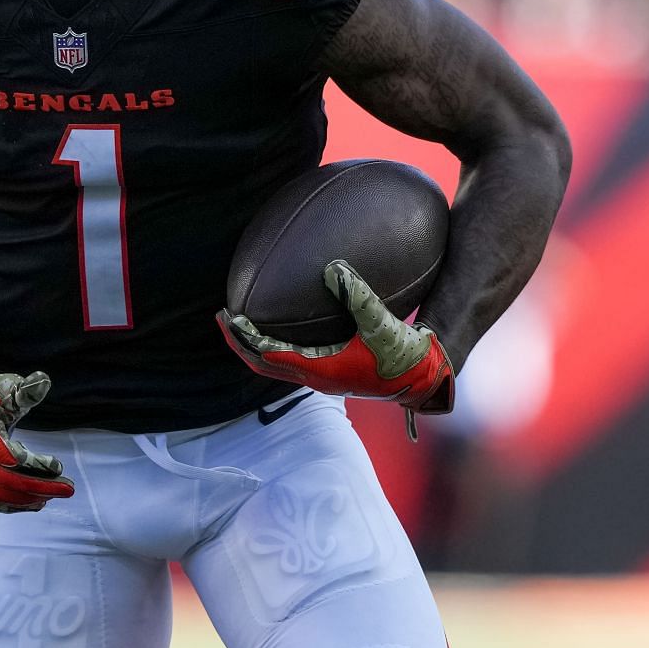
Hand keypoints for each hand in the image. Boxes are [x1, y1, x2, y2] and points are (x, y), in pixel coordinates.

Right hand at [0, 360, 75, 511]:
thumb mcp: (5, 387)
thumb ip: (25, 390)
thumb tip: (44, 381)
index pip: (3, 453)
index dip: (32, 463)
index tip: (57, 465)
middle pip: (2, 479)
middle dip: (38, 486)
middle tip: (68, 489)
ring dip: (27, 499)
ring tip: (54, 495)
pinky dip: (11, 505)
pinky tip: (35, 501)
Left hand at [219, 260, 454, 434]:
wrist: (424, 379)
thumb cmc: (405, 356)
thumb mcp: (382, 324)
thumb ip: (358, 296)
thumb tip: (333, 268)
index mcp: (320, 370)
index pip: (268, 356)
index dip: (245, 338)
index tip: (228, 317)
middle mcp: (316, 378)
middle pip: (263, 365)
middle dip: (240, 343)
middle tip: (223, 317)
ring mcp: (323, 377)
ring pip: (276, 365)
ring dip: (255, 347)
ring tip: (242, 323)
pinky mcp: (332, 373)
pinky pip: (292, 361)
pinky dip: (275, 346)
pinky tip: (281, 325)